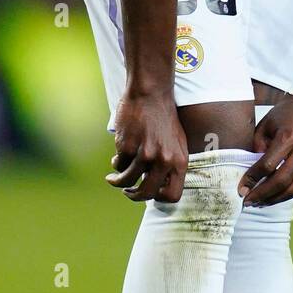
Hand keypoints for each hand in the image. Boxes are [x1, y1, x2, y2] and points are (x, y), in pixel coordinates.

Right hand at [107, 88, 187, 202]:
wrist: (151, 94)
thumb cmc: (164, 119)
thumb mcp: (177, 144)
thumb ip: (170, 165)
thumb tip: (158, 188)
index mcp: (180, 162)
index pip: (173, 196)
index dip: (159, 199)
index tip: (149, 193)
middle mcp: (164, 161)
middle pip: (147, 194)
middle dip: (134, 195)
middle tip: (127, 191)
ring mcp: (145, 155)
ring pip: (127, 181)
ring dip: (118, 181)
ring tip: (113, 178)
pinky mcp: (128, 147)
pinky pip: (118, 164)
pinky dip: (115, 163)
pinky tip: (116, 158)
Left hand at [237, 95, 292, 205]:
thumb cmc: (283, 115)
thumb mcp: (264, 126)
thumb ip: (257, 148)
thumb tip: (249, 174)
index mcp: (289, 136)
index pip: (268, 165)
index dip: (253, 179)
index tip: (241, 188)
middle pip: (282, 180)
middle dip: (262, 194)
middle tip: (247, 201)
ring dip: (274, 199)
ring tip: (259, 203)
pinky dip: (285, 194)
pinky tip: (272, 197)